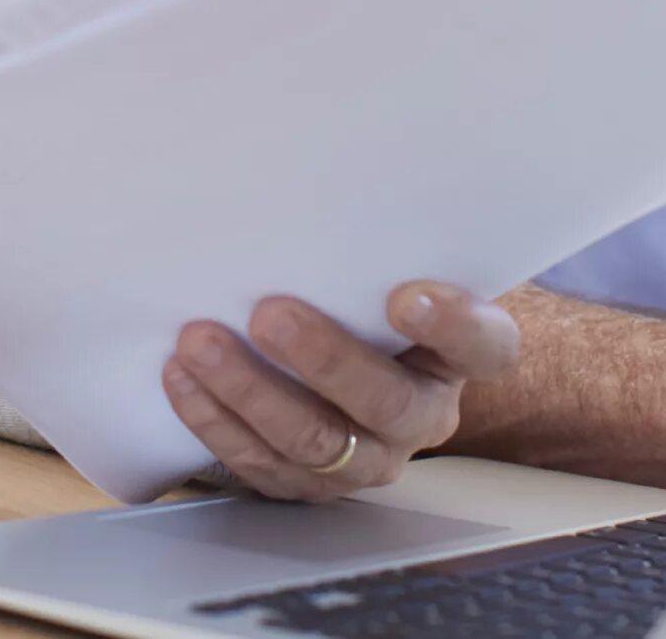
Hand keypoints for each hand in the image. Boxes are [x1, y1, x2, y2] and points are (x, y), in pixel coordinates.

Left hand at [162, 282, 521, 501]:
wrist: (351, 357)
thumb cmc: (367, 297)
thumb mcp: (389, 268)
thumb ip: (374, 248)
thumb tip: (312, 183)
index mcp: (460, 355)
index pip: (483, 345)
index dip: (451, 326)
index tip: (405, 296)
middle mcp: (421, 416)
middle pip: (385, 404)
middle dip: (322, 360)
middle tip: (269, 315)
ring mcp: (364, 458)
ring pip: (314, 442)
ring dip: (249, 392)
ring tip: (200, 343)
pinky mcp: (307, 482)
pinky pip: (262, 465)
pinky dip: (215, 421)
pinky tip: (182, 378)